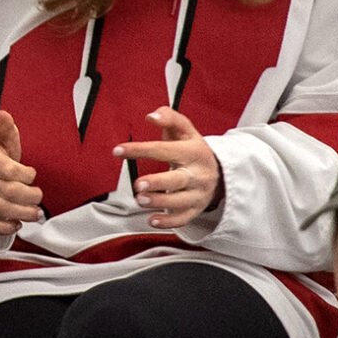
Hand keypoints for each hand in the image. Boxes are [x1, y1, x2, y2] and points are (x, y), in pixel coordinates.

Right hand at [0, 109, 44, 236]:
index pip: (8, 169)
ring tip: (35, 213)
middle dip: (29, 196)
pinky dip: (3, 228)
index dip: (26, 175)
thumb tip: (4, 115)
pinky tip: (16, 224)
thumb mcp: (0, 139)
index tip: (32, 175)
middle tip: (39, 197)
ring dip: (22, 213)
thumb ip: (4, 129)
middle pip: (6, 191)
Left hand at [117, 107, 223, 229]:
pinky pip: (183, 219)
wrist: (220, 173)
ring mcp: (198, 194)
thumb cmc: (193, 150)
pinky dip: (168, 222)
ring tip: (140, 199)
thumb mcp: (186, 131)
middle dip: (158, 182)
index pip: (165, 149)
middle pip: (178, 180)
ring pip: (180, 202)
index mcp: (194, 152)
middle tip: (139, 184)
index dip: (140, 149)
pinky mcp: (195, 209)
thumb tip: (152, 115)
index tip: (117, 150)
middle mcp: (198, 174)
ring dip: (159, 202)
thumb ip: (170, 119)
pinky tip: (151, 220)